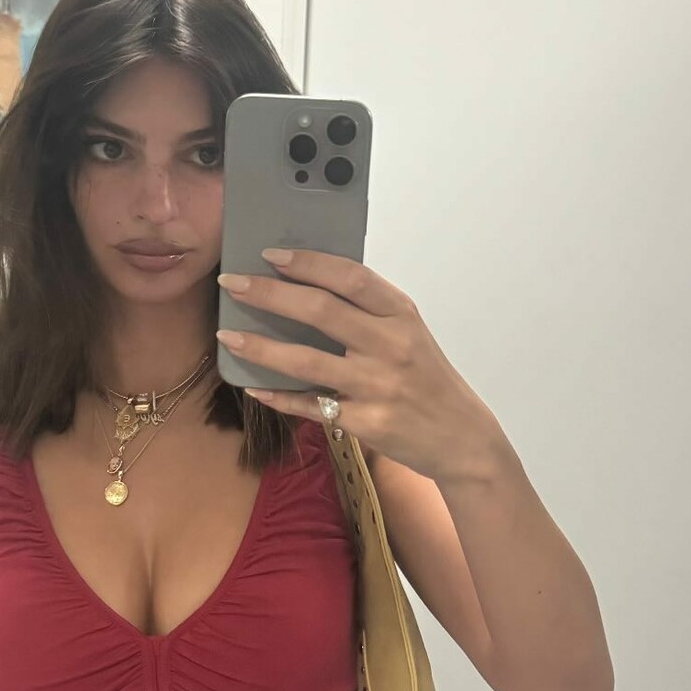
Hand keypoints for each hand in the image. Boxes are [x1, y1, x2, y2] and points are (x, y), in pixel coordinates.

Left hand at [216, 247, 500, 485]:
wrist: (461, 436)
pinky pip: (312, 405)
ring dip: (261, 348)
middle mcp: (391, 345)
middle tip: (232, 284)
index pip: (350, 277)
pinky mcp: (367, 422)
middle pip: (321, 312)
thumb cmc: (425, 377)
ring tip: (229, 337)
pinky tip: (253, 387)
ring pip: (307, 361)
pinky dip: (280, 396)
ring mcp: (378, 386)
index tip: (271, 254)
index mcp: (400, 314)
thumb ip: (368, 311)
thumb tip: (305, 285)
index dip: (308, 263)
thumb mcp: (408, 332)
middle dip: (269, 294)